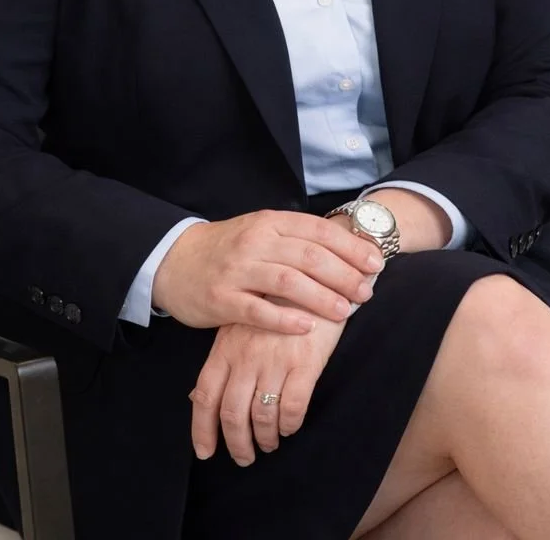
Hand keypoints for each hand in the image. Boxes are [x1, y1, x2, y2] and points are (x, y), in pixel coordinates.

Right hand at [152, 209, 384, 332]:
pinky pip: (257, 310)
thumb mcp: (261, 232)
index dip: (350, 246)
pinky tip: (306, 327)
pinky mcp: (221, 298)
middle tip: (367, 292)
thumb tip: (349, 253)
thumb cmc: (228, 249)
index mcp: (270, 222)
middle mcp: (255, 242)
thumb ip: (297, 240)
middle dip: (343, 274)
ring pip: (287, 281)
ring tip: (346, 311)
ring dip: (321, 296)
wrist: (174, 260)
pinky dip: (284, 319)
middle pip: (308, 255)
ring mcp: (237, 270)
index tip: (376, 263)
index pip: (318, 230)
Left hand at [188, 299, 350, 464]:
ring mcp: (275, 360)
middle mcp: (246, 356)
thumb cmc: (273, 305)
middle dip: (237, 444)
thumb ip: (221, 361)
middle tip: (245, 457)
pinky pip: (292, 408)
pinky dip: (289, 425)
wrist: (312, 278)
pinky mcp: (304, 362)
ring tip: (270, 443)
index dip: (202, 429)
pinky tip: (290, 426)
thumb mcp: (239, 326)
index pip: (205, 395)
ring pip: (262, 416)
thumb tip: (196, 397)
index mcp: (225, 347)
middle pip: (232, 413)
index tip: (205, 452)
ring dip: (265, 438)